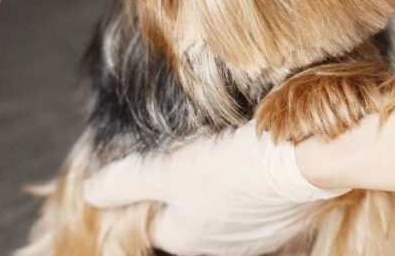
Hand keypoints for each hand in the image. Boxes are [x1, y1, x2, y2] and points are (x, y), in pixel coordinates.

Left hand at [84, 122, 347, 255]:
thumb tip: (90, 192)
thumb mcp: (167, 170)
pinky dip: (247, 181)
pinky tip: (249, 156)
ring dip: (216, 183)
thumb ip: (125, 182)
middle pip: (185, 213)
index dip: (146, 185)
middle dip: (182, 184)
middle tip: (188, 148)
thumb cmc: (231, 167)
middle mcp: (217, 249)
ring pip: (219, 207)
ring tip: (220, 148)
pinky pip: (252, 201)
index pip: (150, 217)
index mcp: (184, 241)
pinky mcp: (281, 219)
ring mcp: (253, 237)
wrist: (304, 161)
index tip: (153, 157)